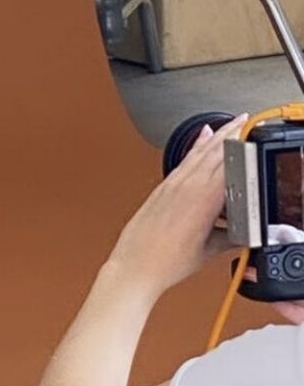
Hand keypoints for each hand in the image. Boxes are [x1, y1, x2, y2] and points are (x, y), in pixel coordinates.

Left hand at [106, 114, 247, 296]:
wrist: (135, 265)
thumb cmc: (165, 262)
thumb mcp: (210, 250)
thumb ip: (231, 236)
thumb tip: (243, 231)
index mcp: (202, 199)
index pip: (227, 164)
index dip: (240, 145)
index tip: (250, 132)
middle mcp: (186, 186)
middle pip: (213, 151)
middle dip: (231, 133)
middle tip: (244, 120)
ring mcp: (172, 184)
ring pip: (198, 152)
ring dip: (215, 136)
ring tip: (228, 124)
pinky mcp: (162, 187)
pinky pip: (184, 160)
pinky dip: (196, 146)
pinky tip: (202, 137)